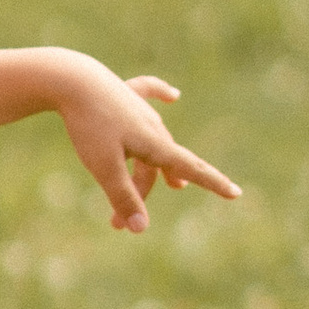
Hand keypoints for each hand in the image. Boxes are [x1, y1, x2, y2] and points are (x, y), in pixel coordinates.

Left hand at [57, 63, 240, 233]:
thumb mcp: (104, 167)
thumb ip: (123, 197)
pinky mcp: (124, 93)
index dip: (214, 183)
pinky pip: (149, 94)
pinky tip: (173, 95)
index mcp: (154, 144)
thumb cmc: (88, 124)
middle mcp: (154, 126)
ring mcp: (140, 108)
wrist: (73, 79)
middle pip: (157, 166)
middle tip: (116, 224)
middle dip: (144, 194)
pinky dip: (160, 95)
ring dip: (140, 168)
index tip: (236, 193)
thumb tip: (141, 229)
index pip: (190, 168)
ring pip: (149, 143)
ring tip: (136, 186)